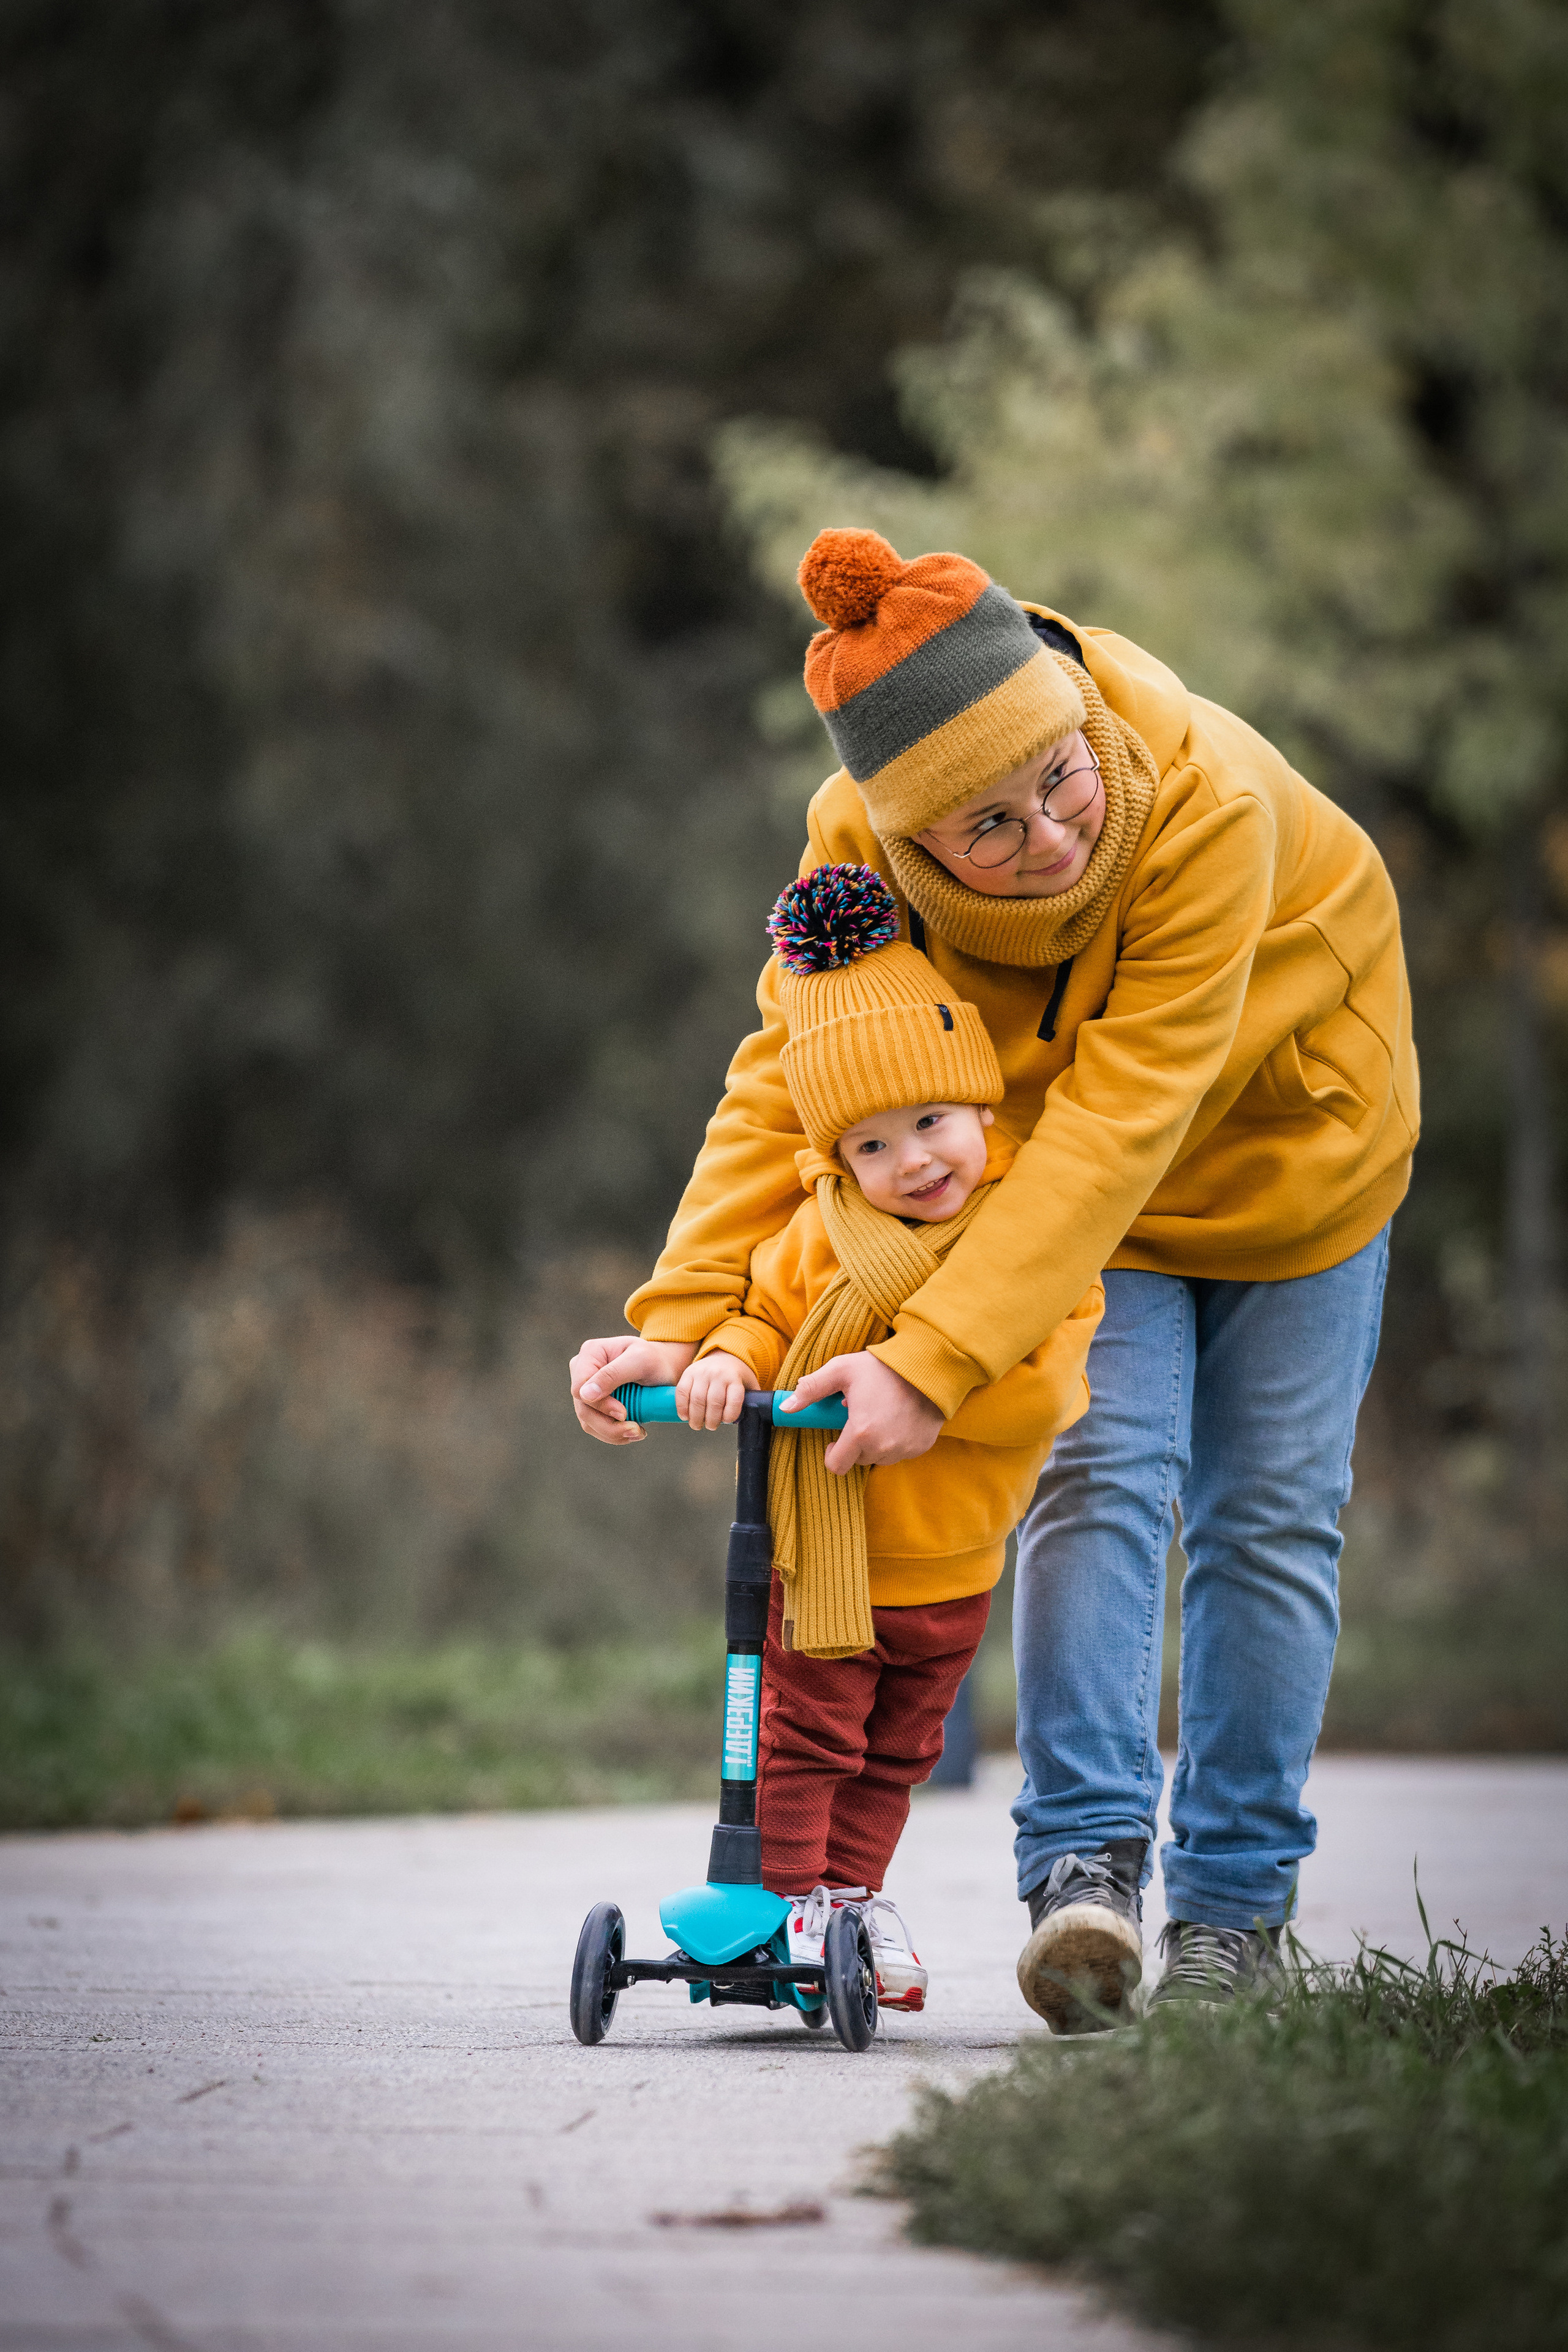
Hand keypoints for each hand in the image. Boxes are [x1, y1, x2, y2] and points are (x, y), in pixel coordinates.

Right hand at [570, 1336, 696, 1443]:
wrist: (664, 1368)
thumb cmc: (654, 1360)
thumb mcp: (640, 1361)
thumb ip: (613, 1375)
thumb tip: (585, 1395)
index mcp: (590, 1353)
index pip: (580, 1387)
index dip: (600, 1405)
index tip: (624, 1413)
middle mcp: (582, 1370)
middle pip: (584, 1408)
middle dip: (609, 1425)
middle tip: (636, 1430)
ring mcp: (586, 1390)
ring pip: (588, 1422)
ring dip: (613, 1433)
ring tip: (638, 1431)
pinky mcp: (593, 1406)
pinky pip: (596, 1427)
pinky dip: (615, 1434)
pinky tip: (633, 1431)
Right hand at [675, 1351, 750, 1430]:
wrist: (722, 1355)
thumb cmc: (735, 1375)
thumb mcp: (749, 1383)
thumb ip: (753, 1399)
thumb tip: (756, 1417)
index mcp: (735, 1378)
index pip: (735, 1399)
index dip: (731, 1414)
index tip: (727, 1421)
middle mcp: (719, 1374)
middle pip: (714, 1402)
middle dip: (711, 1420)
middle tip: (711, 1427)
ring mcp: (702, 1373)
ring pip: (697, 1399)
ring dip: (696, 1417)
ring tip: (697, 1425)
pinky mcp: (688, 1373)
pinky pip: (682, 1392)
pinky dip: (682, 1407)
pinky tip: (685, 1416)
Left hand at [788, 1352, 943, 1473]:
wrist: (929, 1366)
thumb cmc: (883, 1367)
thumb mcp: (842, 1370)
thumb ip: (812, 1389)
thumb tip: (786, 1407)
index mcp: (860, 1433)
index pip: (836, 1465)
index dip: (831, 1454)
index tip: (834, 1439)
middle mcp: (883, 1448)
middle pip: (858, 1460)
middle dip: (855, 1443)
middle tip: (861, 1416)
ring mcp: (904, 1449)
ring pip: (880, 1457)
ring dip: (876, 1442)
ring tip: (880, 1414)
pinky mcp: (921, 1447)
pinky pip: (901, 1451)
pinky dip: (896, 1440)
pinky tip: (898, 1417)